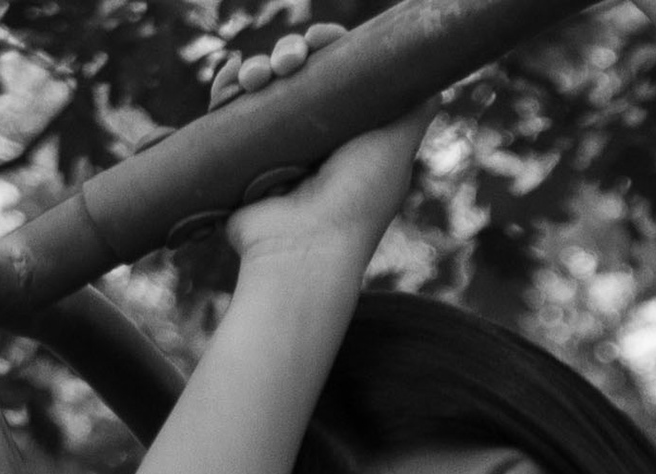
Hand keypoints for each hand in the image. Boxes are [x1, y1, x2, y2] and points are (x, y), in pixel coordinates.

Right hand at [209, 25, 434, 270]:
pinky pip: (228, 110)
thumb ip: (414, 110)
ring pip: (261, 86)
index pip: (333, 73)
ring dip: (256, 68)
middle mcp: (312, 140)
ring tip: (256, 78)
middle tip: (288, 62)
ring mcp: (274, 149)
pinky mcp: (240, 160)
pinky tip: (233, 76)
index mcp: (347, 132)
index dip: (326, 48)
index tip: (321, 40)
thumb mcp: (396, 150)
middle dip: (288, 54)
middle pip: (295, 73)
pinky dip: (226, 86)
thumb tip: (428, 77)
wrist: (305, 250)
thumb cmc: (357, 202)